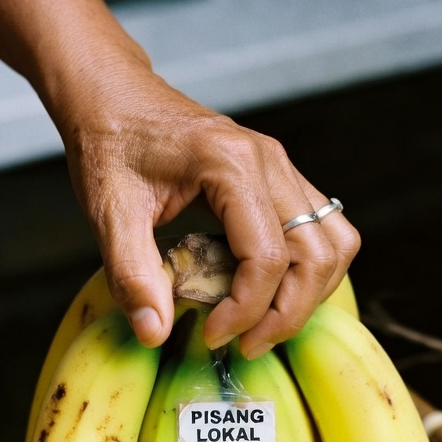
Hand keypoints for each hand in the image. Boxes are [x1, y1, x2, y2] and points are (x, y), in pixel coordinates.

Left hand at [56, 55, 359, 356]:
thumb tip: (154, 333)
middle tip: (245, 345)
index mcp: (230, 164)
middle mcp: (269, 162)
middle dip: (287, 313)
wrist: (111, 97)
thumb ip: (131, 275)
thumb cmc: (109, 145)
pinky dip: (307, 270)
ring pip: (334, 242)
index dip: (246, 310)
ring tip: (262, 325)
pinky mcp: (280, 178)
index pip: (267, 257)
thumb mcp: (108, 213)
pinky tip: (266, 292)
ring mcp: (281, 167)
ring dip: (308, 294)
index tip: (212, 335)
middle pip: (317, 254)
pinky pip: (322, 230)